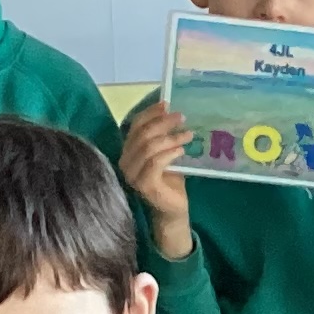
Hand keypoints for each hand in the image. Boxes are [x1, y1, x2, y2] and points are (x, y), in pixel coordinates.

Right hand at [121, 103, 194, 256]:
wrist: (172, 209)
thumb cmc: (170, 180)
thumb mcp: (166, 153)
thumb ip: (163, 137)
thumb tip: (173, 112)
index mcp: (128, 151)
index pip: (135, 125)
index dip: (151, 113)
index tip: (167, 104)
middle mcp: (125, 161)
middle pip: (142, 134)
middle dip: (163, 122)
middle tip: (182, 117)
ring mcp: (132, 175)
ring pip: (149, 147)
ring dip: (171, 137)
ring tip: (188, 134)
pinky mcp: (144, 185)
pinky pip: (155, 162)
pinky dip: (170, 153)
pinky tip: (182, 150)